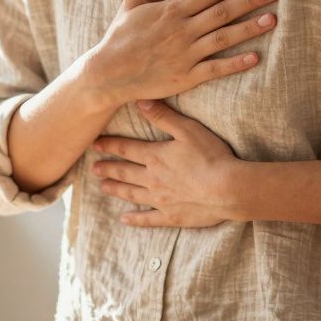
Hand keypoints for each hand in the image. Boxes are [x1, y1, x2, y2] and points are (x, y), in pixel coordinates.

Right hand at [82, 0, 279, 108]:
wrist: (107, 73)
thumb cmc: (120, 37)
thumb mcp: (134, 2)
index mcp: (171, 10)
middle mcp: (182, 30)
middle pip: (222, 11)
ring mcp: (185, 54)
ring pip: (223, 38)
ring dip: (249, 28)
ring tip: (273, 19)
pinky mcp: (185, 78)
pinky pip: (215, 69)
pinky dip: (235, 64)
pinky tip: (255, 58)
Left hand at [91, 100, 240, 227]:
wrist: (227, 189)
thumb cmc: (211, 156)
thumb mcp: (188, 129)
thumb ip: (163, 116)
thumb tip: (140, 101)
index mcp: (155, 156)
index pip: (126, 148)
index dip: (109, 145)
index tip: (94, 144)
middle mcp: (152, 178)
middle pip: (124, 172)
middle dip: (108, 168)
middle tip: (93, 169)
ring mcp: (160, 199)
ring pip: (131, 194)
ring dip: (116, 189)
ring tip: (103, 187)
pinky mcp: (171, 216)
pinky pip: (148, 218)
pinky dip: (135, 219)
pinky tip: (125, 219)